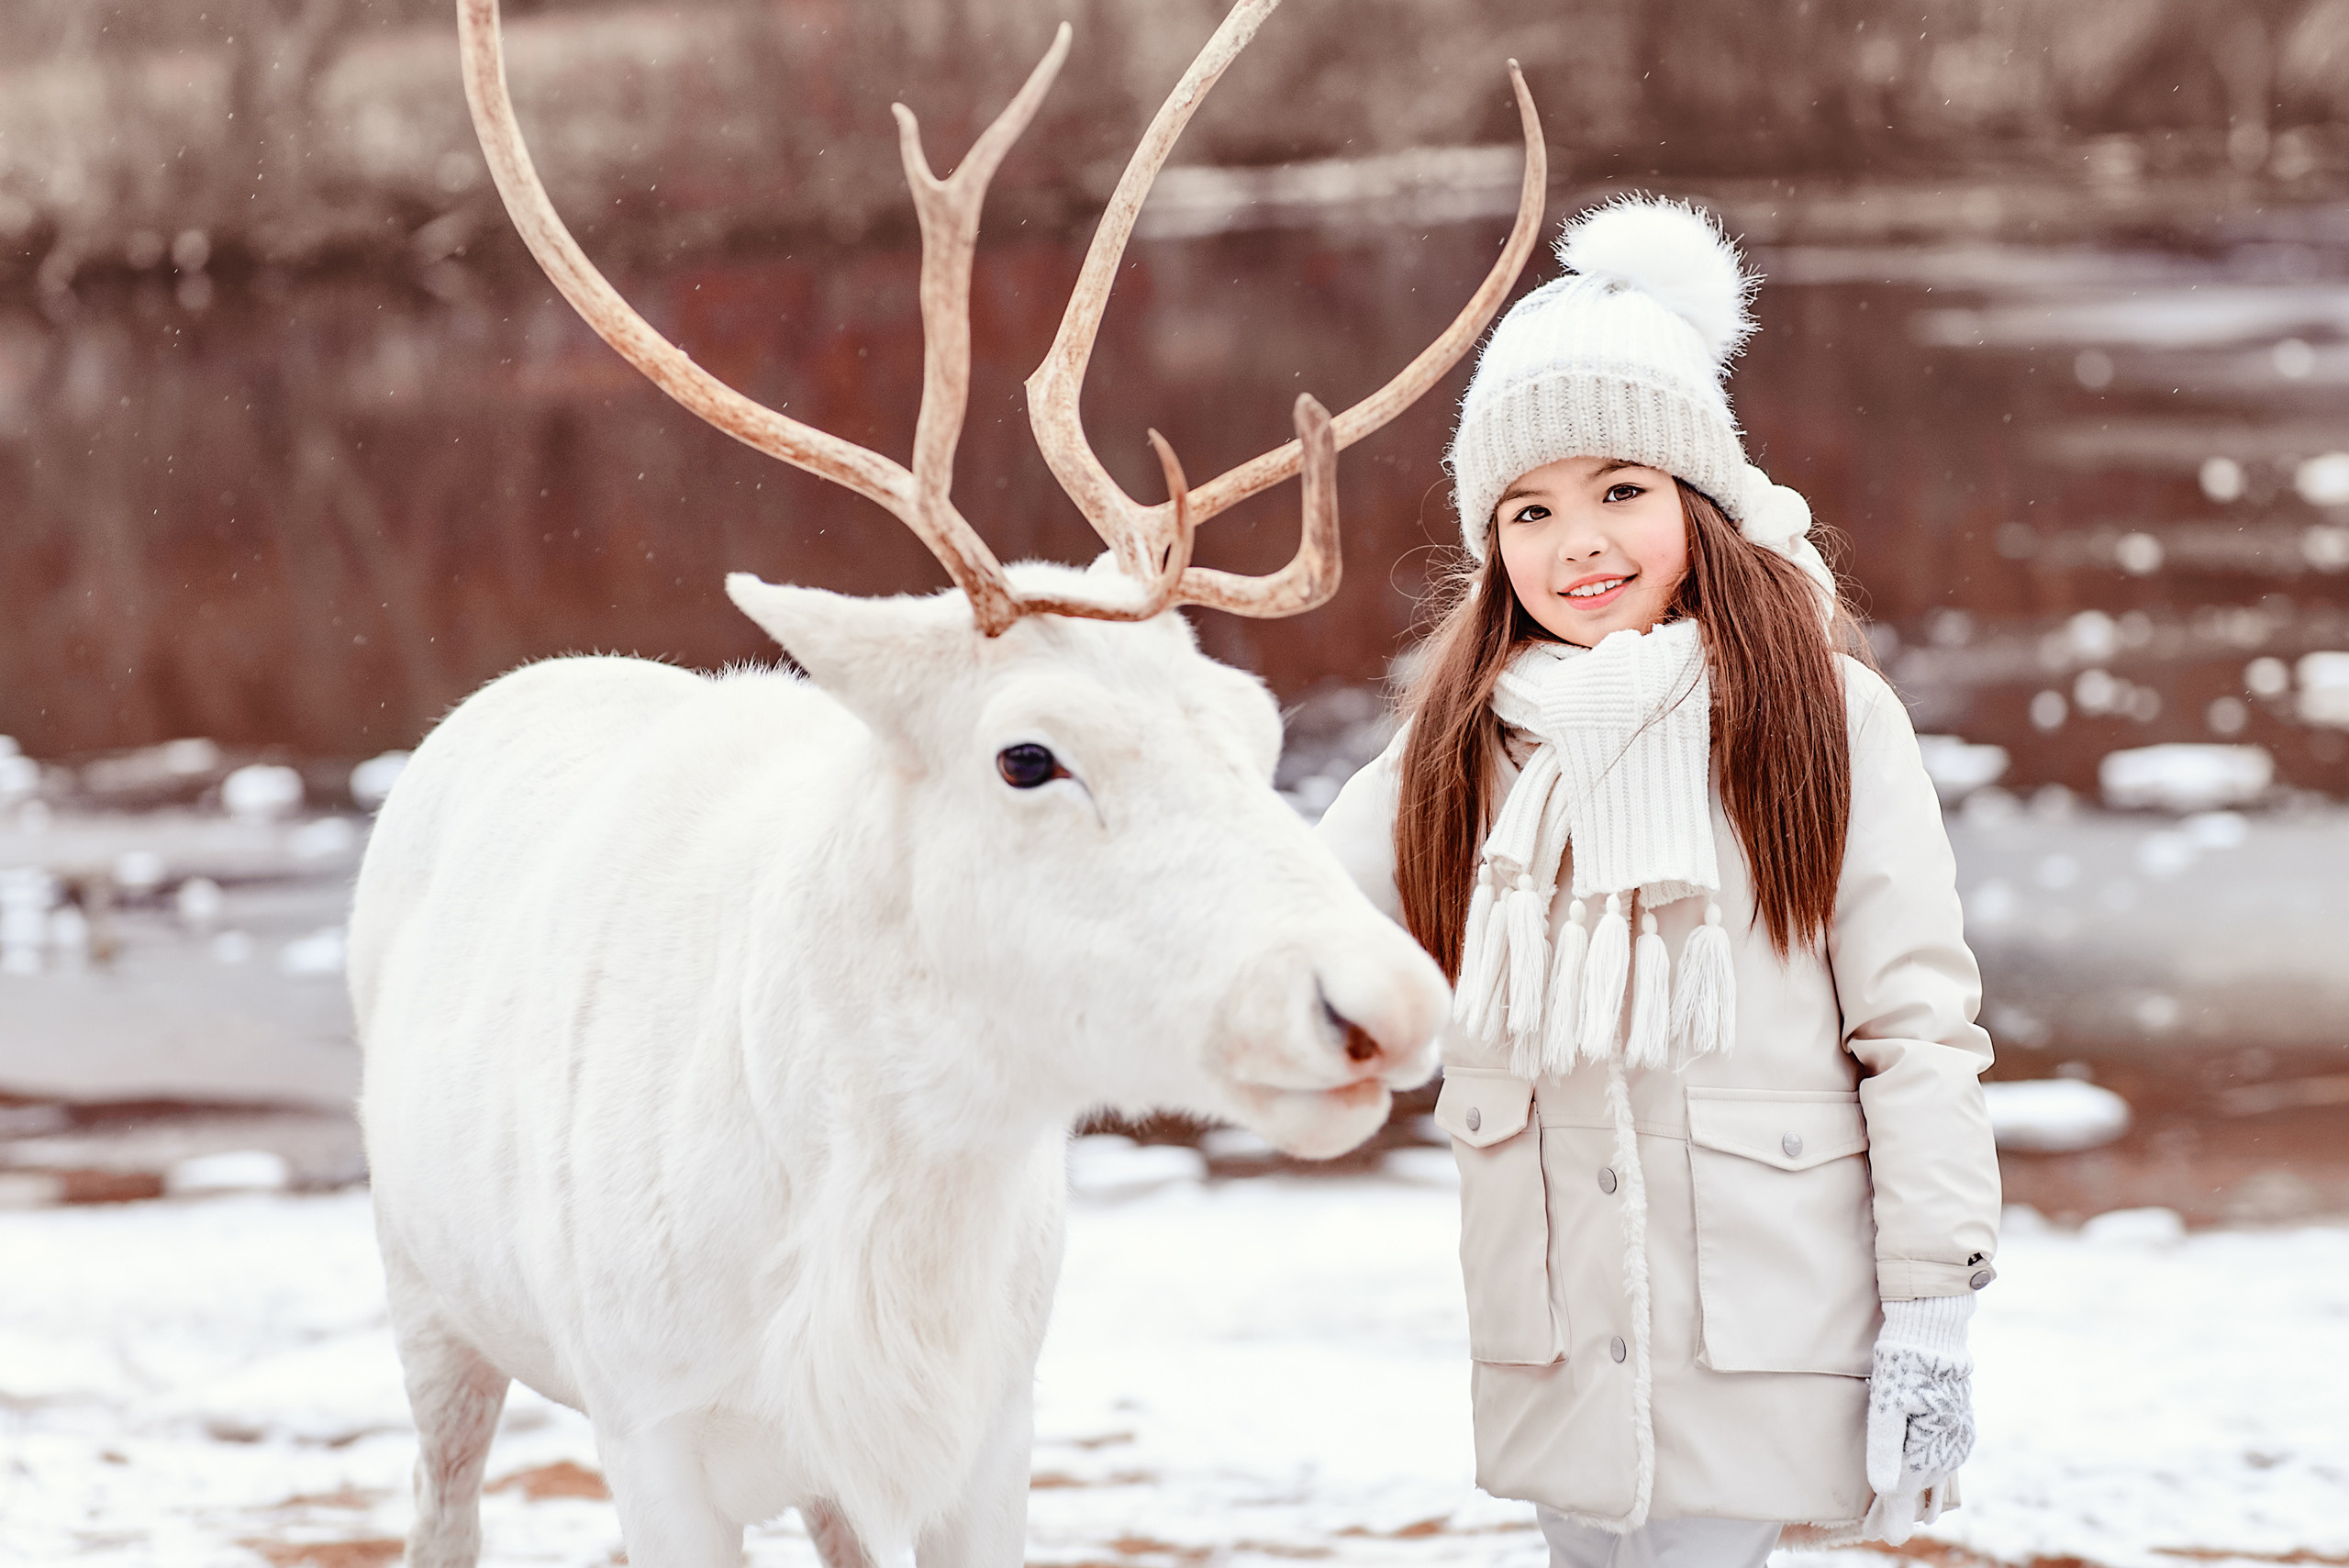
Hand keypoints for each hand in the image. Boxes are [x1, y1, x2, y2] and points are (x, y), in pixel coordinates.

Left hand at [1863, 1294, 1975, 1544]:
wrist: (1934, 1330)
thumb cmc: (1903, 1364)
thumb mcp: (1886, 1405)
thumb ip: (1885, 1450)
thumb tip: (1884, 1491)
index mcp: (1929, 1448)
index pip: (1904, 1493)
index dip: (1889, 1515)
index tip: (1879, 1535)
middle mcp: (1949, 1450)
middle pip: (1921, 1490)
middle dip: (1902, 1509)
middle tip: (1883, 1530)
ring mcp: (1958, 1438)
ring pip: (1936, 1478)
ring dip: (1918, 1496)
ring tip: (1905, 1516)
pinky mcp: (1960, 1426)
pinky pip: (1945, 1461)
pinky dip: (1931, 1476)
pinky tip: (1926, 1484)